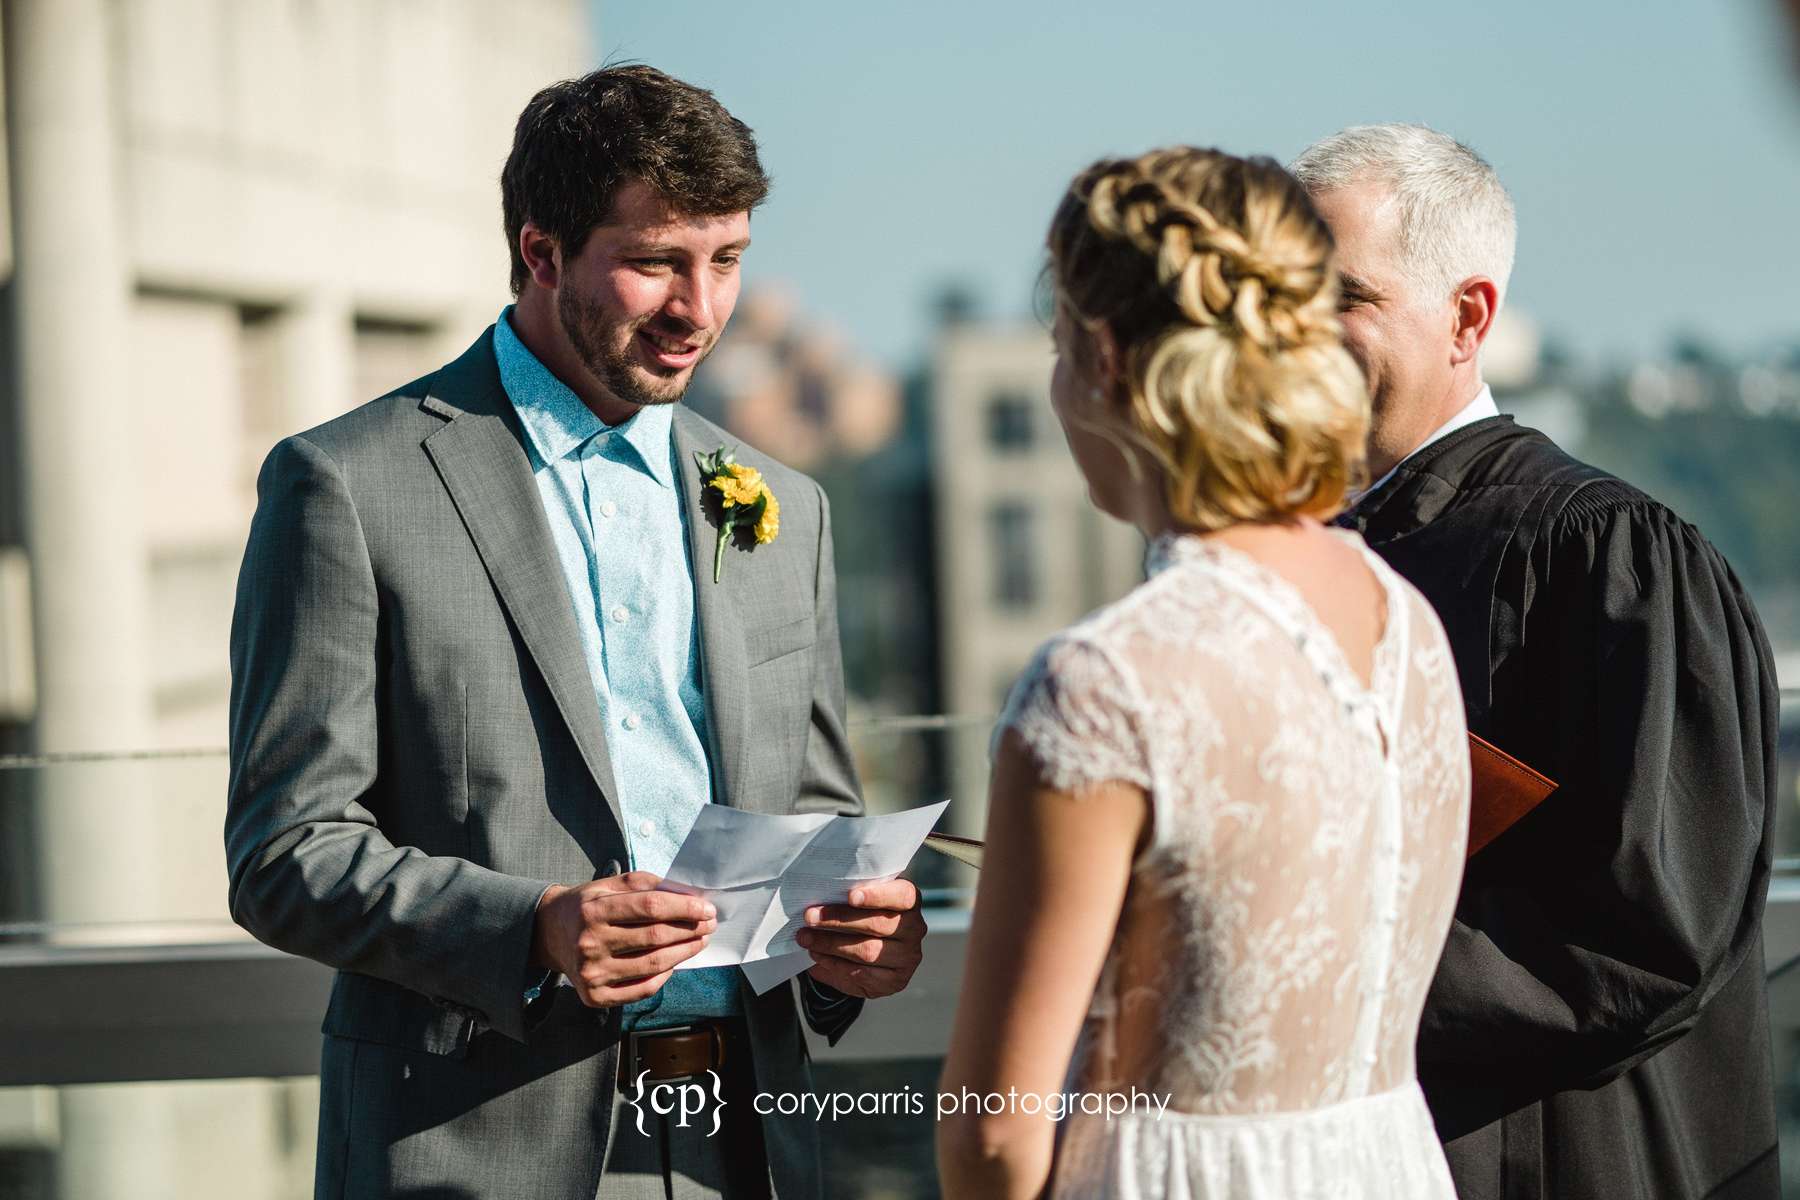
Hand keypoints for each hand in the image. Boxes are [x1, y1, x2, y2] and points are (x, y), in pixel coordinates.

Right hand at [531, 871, 716, 1008]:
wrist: (548, 934)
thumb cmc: (587, 906)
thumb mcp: (609, 885)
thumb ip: (647, 885)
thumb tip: (689, 895)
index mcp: (594, 910)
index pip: (651, 907)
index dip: (684, 907)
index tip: (707, 908)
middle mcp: (590, 943)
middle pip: (655, 937)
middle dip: (690, 929)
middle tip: (709, 924)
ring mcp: (592, 973)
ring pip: (653, 964)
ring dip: (684, 952)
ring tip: (699, 941)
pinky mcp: (594, 996)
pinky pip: (641, 989)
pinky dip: (664, 976)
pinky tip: (674, 964)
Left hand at [798, 878, 925, 998]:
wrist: (869, 955)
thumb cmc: (860, 916)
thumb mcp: (860, 901)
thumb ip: (850, 896)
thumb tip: (817, 898)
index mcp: (910, 901)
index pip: (903, 896)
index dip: (878, 896)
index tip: (851, 896)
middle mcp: (914, 929)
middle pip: (878, 924)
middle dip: (839, 920)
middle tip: (809, 916)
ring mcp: (907, 957)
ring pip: (868, 951)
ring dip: (831, 944)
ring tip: (806, 938)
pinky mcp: (896, 980)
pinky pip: (862, 973)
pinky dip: (835, 964)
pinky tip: (817, 955)